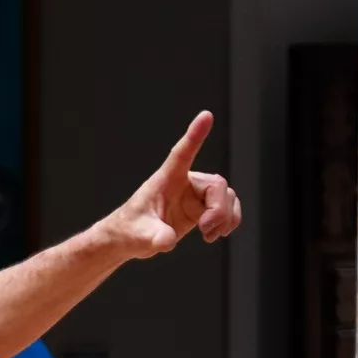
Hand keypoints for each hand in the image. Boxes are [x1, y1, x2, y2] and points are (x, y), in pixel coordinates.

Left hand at [105, 111, 240, 259]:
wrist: (130, 239)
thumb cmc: (128, 231)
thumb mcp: (139, 237)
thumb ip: (154, 238)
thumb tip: (167, 241)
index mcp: (165, 180)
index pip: (182, 153)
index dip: (194, 135)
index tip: (206, 115)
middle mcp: (184, 182)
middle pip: (217, 185)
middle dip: (219, 209)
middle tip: (206, 230)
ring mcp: (195, 195)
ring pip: (226, 196)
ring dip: (225, 217)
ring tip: (209, 235)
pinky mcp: (201, 208)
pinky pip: (228, 207)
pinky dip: (229, 220)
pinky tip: (216, 234)